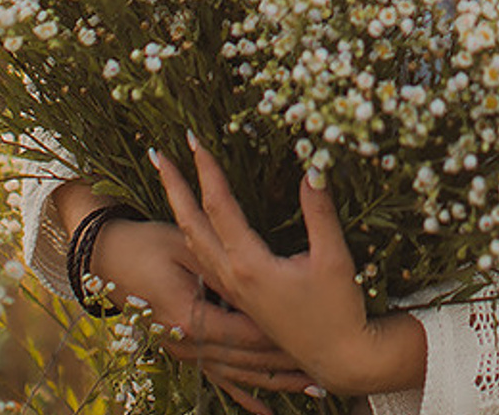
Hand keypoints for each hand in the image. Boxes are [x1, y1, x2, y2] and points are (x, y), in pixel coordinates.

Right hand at [92, 218, 315, 412]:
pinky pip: (220, 379)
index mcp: (190, 319)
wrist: (109, 255)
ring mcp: (185, 351)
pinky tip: (266, 411)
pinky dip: (246, 394)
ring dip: (275, 381)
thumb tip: (253, 272)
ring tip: (312, 390)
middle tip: (326, 372)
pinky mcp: (184, 350)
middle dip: (287, 366)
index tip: (317, 338)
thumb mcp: (184, 247)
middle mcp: (188, 344)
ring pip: (239, 374)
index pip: (246, 333)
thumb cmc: (147, 244)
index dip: (282, 336)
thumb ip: (217, 267)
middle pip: (248, 360)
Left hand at [151, 135, 425, 396]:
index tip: (193, 139)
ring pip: (195, 244)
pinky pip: (205, 260)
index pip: (219, 205)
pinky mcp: (241, 298)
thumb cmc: (338, 310)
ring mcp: (233, 289)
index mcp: (248, 265)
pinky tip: (197, 226)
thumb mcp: (333, 257)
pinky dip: (194, 234)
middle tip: (159, 156)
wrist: (337, 358)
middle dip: (175, 187)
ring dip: (179, 209)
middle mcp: (232, 276)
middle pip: (192, 224)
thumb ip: (320, 212)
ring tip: (171, 183)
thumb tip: (311, 167)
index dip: (206, 169)